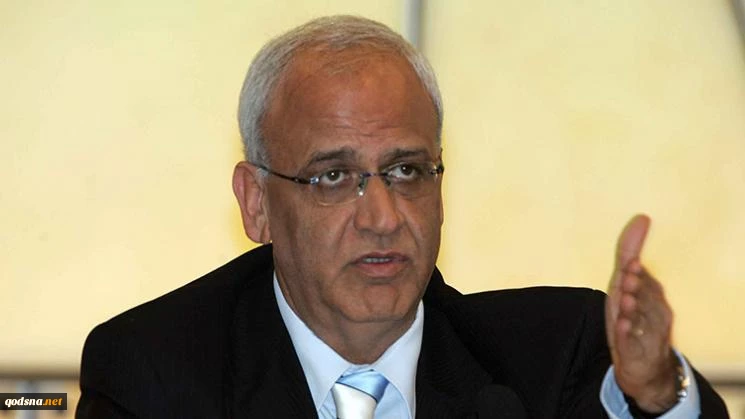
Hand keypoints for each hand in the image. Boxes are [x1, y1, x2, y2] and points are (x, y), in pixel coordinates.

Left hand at [605, 215, 678, 412]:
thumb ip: (630, 252)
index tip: (630, 262)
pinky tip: (622, 327)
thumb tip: (641, 218)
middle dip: (638, 287)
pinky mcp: (636, 352)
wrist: (640, 362)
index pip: (646, 281)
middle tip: (628, 277)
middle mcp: (654, 313)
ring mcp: (646, 334)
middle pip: (647, 299)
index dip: (637, 272)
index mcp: (652, 296)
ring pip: (641, 320)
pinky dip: (627, 335)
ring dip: (633, 309)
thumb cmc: (634, 315)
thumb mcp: (626, 283)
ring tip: (625, 300)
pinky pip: (632, 343)